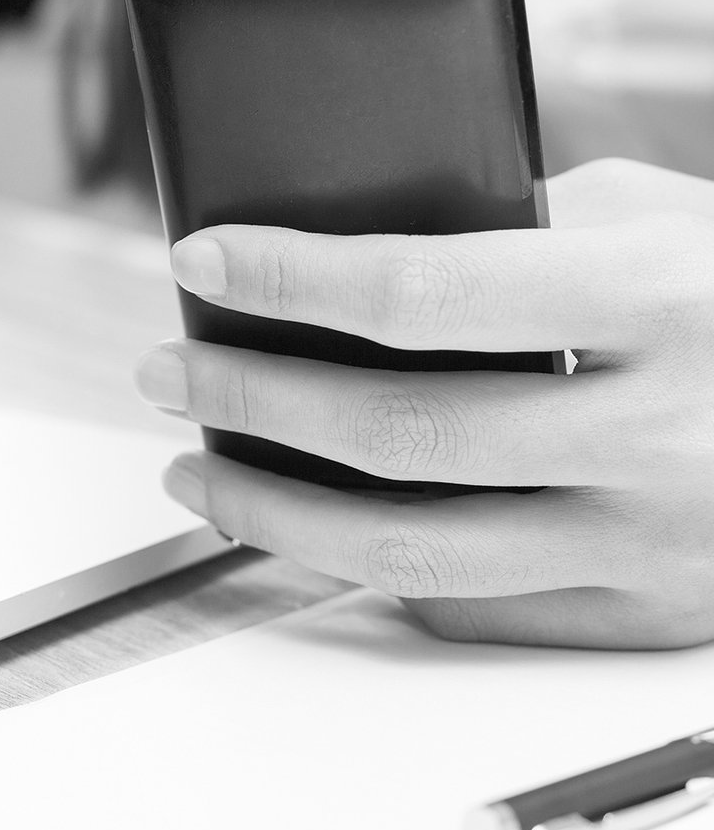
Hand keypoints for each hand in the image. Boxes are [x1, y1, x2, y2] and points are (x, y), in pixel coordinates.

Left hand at [133, 158, 713, 648]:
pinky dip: (370, 570)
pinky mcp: (644, 611)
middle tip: (168, 370)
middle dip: (251, 397)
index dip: (292, 276)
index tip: (201, 259)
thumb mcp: (661, 218)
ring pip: (413, 550)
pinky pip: (472, 608)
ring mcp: (653, 540)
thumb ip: (522, 228)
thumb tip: (357, 249)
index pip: (426, 291)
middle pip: (397, 432)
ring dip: (274, 512)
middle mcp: (657, 432)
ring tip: (198, 470)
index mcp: (659, 301)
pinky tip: (315, 529)